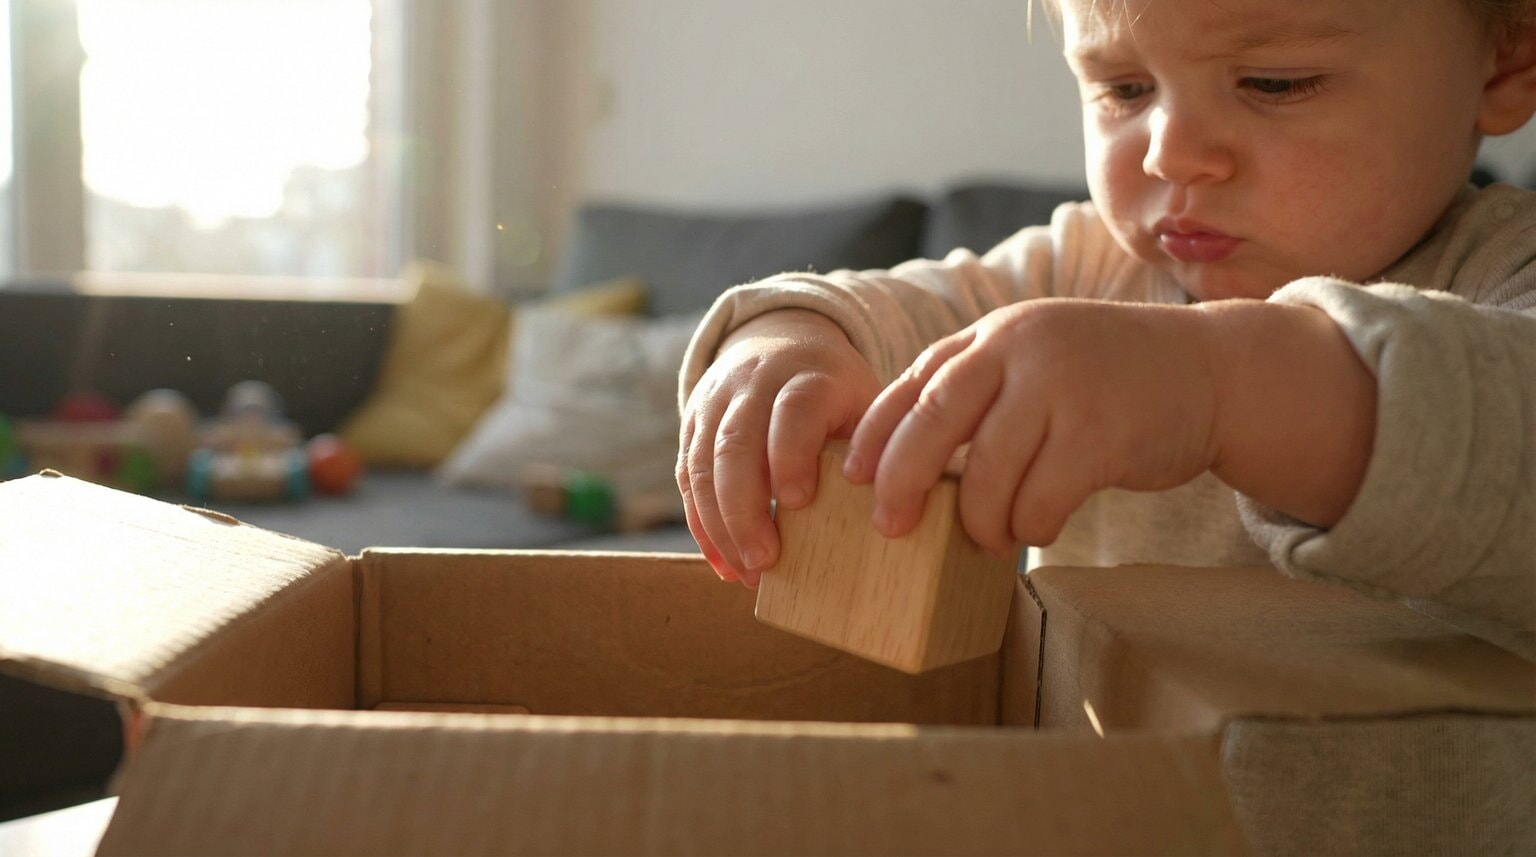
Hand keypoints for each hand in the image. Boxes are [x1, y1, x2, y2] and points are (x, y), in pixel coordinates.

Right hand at [679, 309, 881, 585]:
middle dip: (745, 507)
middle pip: (736, 442)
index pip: (794, 409)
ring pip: (703, 463)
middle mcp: (754, 382)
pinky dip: (702, 524)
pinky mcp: (693, 424)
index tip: (798, 502)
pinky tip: (724, 563)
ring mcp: (716, 401)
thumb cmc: (836, 391)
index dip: (791, 454)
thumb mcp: (864, 401)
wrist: (781, 342)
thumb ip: (875, 445)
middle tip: (765, 561)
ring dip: (720, 524)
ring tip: (746, 573)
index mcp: (807, 374)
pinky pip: (687, 476)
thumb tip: (895, 508)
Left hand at [845, 299, 1221, 554]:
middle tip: (890, 527)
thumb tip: (899, 460)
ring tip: (985, 537)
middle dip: (901, 480)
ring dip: (979, 518)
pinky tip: (1036, 529)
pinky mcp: (1102, 431)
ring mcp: (1062, 386)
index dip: (875, 436)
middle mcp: (1021, 349)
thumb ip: (977, 389)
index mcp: (994, 335)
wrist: (1210, 371)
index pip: (913, 384)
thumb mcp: (1035, 359)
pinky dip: (1030, 524)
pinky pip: (1042, 497)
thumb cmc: (1105, 380)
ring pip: (987, 471)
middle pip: (933, 420)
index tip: (853, 480)